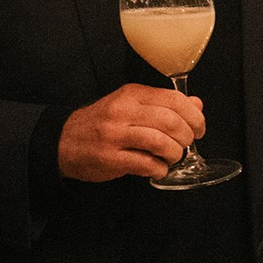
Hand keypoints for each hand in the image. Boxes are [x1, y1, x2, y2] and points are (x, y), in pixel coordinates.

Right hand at [57, 84, 204, 181]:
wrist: (63, 140)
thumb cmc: (103, 123)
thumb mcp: (132, 105)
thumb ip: (164, 104)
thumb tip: (197, 105)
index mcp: (132, 94)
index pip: (174, 99)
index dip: (194, 116)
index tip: (199, 128)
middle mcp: (123, 111)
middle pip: (170, 120)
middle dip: (187, 136)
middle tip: (187, 144)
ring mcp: (114, 134)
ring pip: (159, 141)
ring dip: (174, 153)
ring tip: (173, 157)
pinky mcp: (109, 158)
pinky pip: (144, 163)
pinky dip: (158, 168)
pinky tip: (158, 168)